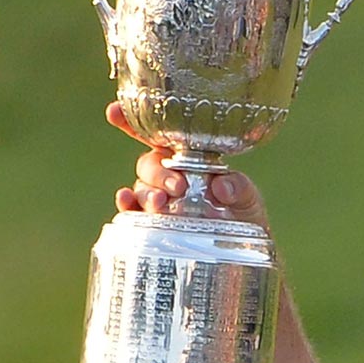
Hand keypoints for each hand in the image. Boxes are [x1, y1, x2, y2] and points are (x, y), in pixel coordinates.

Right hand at [105, 101, 268, 228]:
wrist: (245, 250)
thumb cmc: (245, 215)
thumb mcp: (249, 196)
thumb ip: (239, 186)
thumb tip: (221, 186)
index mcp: (187, 158)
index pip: (158, 136)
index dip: (133, 122)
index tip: (114, 112)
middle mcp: (168, 176)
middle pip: (149, 164)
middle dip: (158, 172)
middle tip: (178, 187)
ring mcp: (159, 200)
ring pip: (140, 187)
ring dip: (146, 192)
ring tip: (160, 203)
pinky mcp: (153, 224)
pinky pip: (132, 212)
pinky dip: (127, 205)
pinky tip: (127, 202)